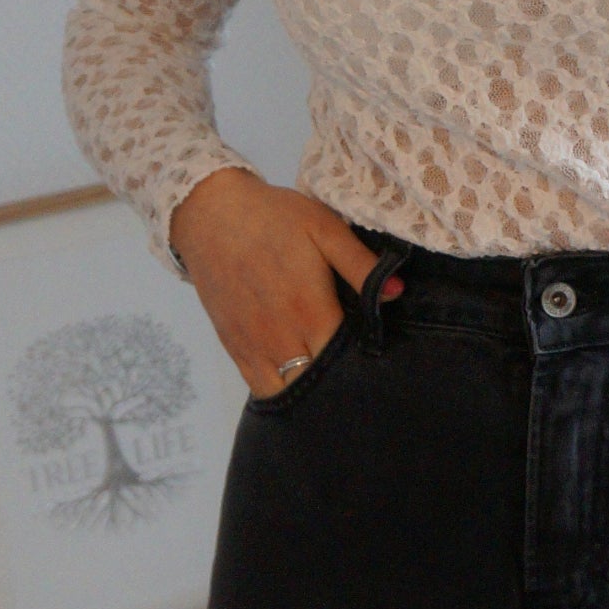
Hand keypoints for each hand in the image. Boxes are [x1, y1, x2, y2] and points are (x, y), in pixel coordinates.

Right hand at [168, 170, 400, 396]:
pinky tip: (297, 375)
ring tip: (328, 375)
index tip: (378, 355)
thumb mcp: (325, 228)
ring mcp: (254, 347)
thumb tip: (397, 293)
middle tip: (357, 368)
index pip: (346, 360)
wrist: (212, 215)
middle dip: (340, 382)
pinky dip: (281, 389)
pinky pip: (260, 387)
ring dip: (310, 389)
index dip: (364, 362)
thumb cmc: (275, 218)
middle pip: (319, 383)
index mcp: (310, 311)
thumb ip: (360, 264)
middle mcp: (282, 338)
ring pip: (288, 393)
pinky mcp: (234, 347)